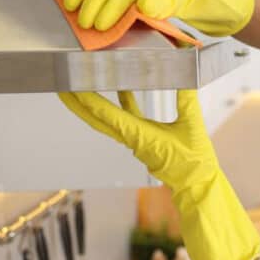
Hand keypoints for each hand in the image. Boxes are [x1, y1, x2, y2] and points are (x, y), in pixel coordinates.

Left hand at [58, 89, 259, 259]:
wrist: (197, 186)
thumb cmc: (194, 163)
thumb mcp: (193, 126)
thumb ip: (187, 98)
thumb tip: (186, 72)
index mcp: (140, 136)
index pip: (107, 115)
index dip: (88, 99)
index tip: (72, 86)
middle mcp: (132, 140)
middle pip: (97, 120)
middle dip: (78, 103)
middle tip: (61, 86)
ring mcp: (136, 141)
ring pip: (107, 120)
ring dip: (93, 103)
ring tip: (81, 85)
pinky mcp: (143, 141)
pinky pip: (126, 119)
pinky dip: (121, 103)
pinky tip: (122, 88)